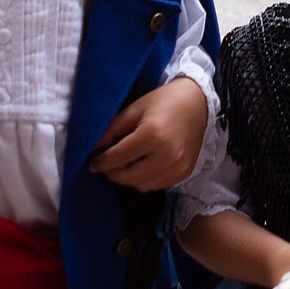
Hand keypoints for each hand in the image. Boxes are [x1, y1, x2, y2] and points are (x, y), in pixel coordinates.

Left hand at [91, 76, 208, 190]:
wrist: (197, 104)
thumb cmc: (162, 102)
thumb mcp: (133, 110)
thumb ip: (111, 130)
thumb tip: (93, 149)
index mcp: (152, 134)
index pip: (118, 157)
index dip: (101, 162)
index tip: (92, 164)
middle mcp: (167, 154)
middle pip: (128, 177)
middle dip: (113, 173)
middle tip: (106, 164)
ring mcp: (178, 166)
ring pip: (141, 185)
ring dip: (128, 178)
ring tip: (124, 165)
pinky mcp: (184, 173)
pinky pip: (156, 186)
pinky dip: (145, 180)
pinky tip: (142, 166)